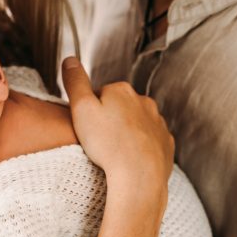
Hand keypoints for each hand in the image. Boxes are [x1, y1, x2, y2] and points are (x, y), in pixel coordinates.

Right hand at [62, 57, 173, 189]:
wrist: (139, 177)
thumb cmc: (108, 144)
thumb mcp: (81, 109)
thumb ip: (75, 82)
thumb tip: (70, 60)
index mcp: (122, 90)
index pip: (100, 94)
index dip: (89, 111)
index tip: (86, 127)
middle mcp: (144, 102)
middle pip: (119, 107)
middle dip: (109, 120)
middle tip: (97, 141)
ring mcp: (158, 122)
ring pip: (136, 123)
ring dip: (125, 133)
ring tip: (113, 152)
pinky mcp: (166, 143)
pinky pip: (149, 141)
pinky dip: (140, 148)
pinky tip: (129, 159)